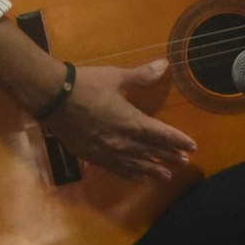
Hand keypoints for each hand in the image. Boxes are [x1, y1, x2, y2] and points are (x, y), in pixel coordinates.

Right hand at [44, 60, 195, 182]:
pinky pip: (116, 169)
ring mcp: (107, 151)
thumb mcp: (115, 77)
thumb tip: (165, 65)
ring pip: (136, 165)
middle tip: (183, 162)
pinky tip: (138, 179)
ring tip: (166, 177)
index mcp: (131, 120)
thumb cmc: (85, 83)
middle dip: (169, 156)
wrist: (51, 96)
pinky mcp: (92, 155)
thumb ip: (141, 75)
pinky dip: (130, 174)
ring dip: (153, 170)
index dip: (178, 140)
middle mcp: (123, 141)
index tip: (193, 147)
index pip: (162, 134)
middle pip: (151, 151)